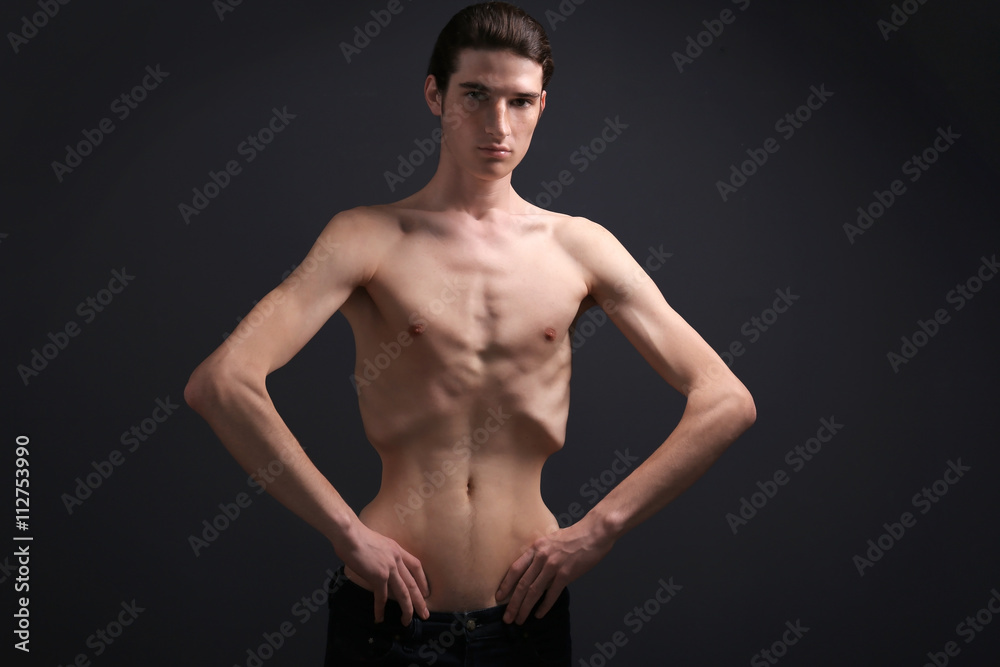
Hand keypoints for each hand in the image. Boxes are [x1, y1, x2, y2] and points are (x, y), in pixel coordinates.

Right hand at [335, 522, 429, 624]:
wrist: (350, 534)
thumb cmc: (358, 536)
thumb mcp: (379, 543)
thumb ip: (384, 555)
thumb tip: (381, 565)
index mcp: (398, 550)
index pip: (416, 566)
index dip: (423, 580)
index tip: (426, 592)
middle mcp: (397, 560)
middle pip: (413, 584)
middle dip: (420, 601)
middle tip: (425, 614)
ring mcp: (389, 569)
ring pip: (403, 594)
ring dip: (406, 609)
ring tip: (406, 621)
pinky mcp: (378, 577)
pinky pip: (381, 597)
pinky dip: (380, 609)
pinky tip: (379, 618)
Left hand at [495, 518, 614, 624]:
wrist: (593, 532)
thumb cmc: (574, 536)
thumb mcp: (551, 540)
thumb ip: (541, 554)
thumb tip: (534, 571)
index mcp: (536, 548)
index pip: (516, 569)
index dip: (506, 584)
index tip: (499, 596)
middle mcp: (541, 557)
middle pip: (522, 584)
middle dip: (513, 603)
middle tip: (507, 617)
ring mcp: (553, 566)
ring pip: (534, 591)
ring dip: (525, 608)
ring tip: (519, 620)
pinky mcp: (566, 574)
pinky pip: (551, 594)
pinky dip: (544, 606)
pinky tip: (539, 614)